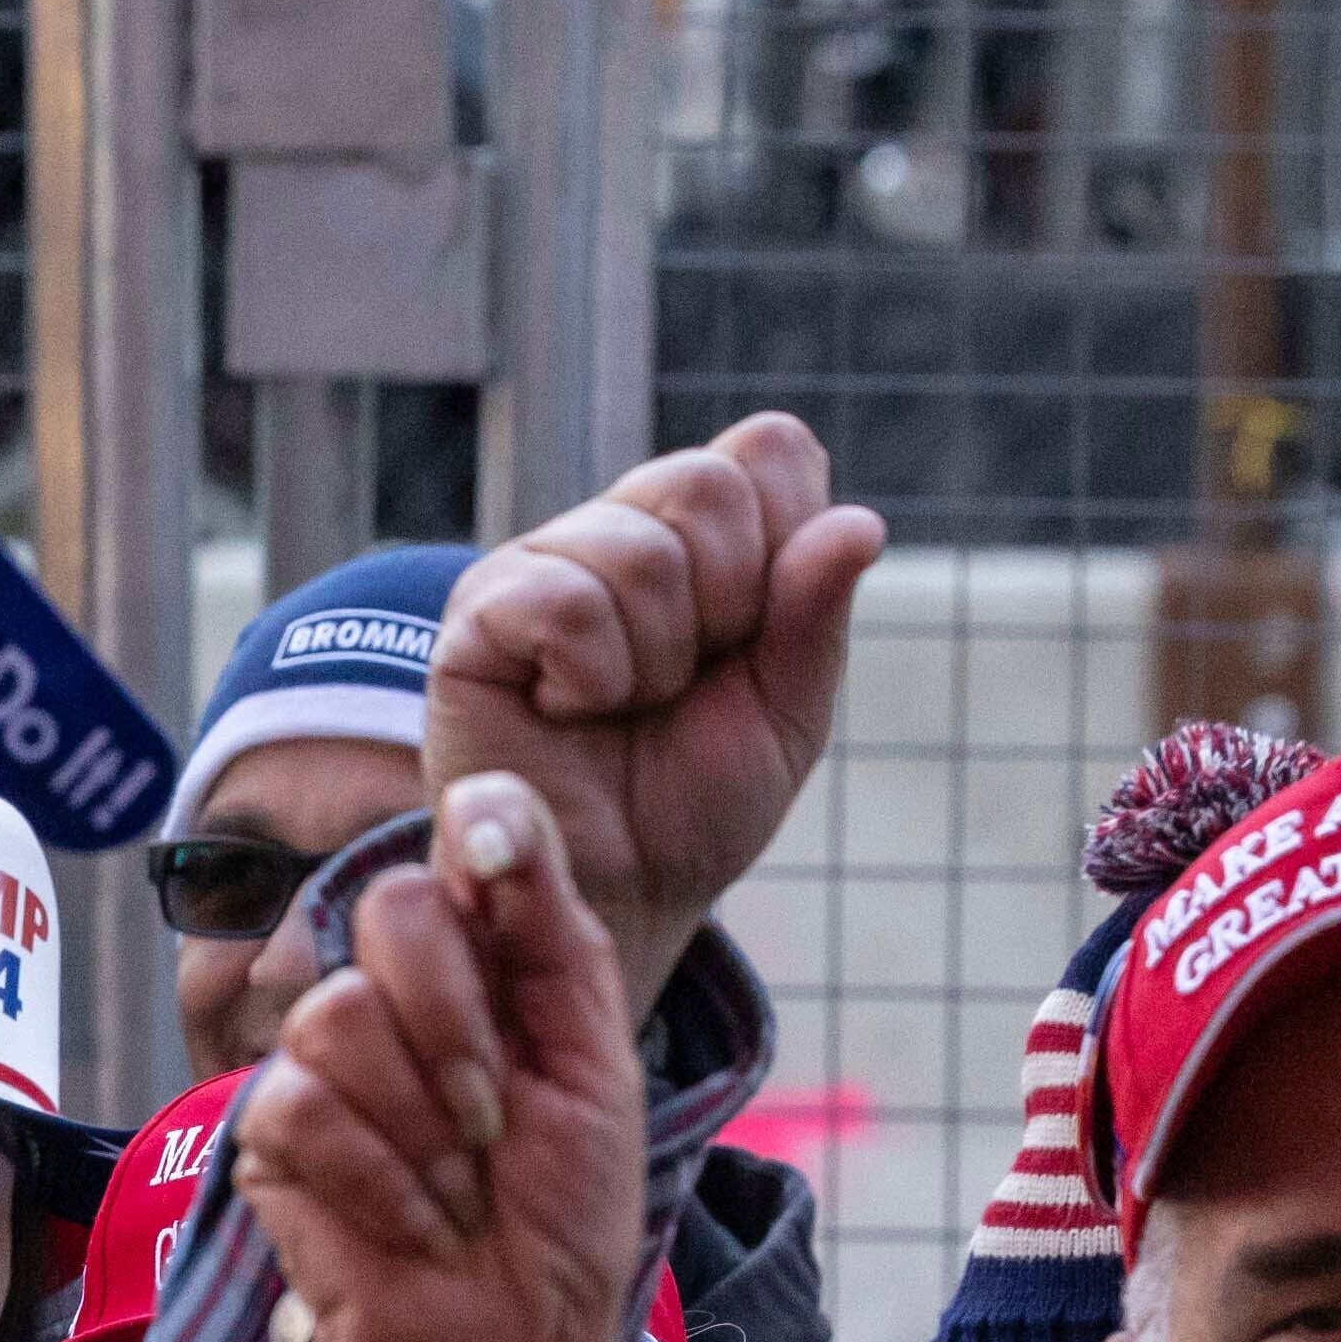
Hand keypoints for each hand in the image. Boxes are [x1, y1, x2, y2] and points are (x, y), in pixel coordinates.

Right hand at [231, 778, 648, 1341]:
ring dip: (419, 1125)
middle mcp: (402, 1004)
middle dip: (457, 1024)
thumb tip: (488, 801)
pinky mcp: (272, 1140)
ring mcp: (328, 1070)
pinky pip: (298, 1105)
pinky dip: (375, 1182)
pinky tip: (407, 1230)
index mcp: (489, 973)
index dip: (478, 855)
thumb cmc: (564, 1233)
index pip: (460, 856)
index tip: (499, 886)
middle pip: (388, 911)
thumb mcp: (594, 1070)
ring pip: (335, 1011)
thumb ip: (549, 933)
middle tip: (494, 1122)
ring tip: (453, 1194)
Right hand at [424, 412, 888, 996]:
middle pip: (705, 484)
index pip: (768, 450)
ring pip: (639, 554)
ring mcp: (541, 563)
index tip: (753, 636)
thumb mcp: (788, 711)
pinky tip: (567, 710)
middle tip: (683, 681)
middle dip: (725, 606)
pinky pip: (562, 603)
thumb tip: (862, 522)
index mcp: (701, 531)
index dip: (784, 543)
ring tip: (621, 706)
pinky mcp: (478, 615)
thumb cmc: (694, 802)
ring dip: (655, 661)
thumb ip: (817, 613)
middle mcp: (617, 528)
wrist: (618, 891)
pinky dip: (591, 677)